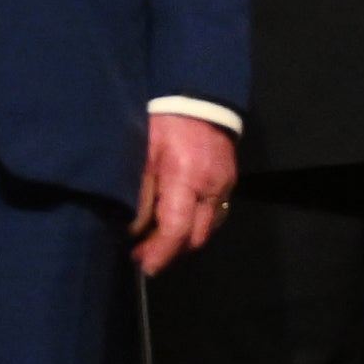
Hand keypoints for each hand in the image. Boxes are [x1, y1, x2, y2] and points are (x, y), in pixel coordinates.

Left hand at [131, 111, 236, 274]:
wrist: (199, 98)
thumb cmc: (163, 123)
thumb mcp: (142, 156)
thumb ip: (139, 196)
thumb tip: (133, 230)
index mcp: (187, 179)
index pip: (176, 229)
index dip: (160, 253)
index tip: (144, 265)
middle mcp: (212, 188)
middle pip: (195, 237)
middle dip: (171, 251)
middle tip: (143, 253)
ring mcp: (225, 186)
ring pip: (207, 229)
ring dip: (183, 239)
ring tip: (156, 238)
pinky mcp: (230, 182)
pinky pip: (214, 215)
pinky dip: (195, 223)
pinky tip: (176, 219)